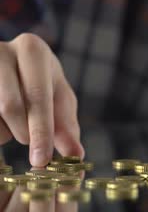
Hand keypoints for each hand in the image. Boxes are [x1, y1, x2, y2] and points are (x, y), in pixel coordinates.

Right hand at [0, 34, 82, 166]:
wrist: (4, 66)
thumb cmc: (37, 84)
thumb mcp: (57, 98)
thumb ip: (66, 127)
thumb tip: (76, 156)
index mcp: (33, 50)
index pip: (38, 96)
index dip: (41, 131)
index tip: (41, 160)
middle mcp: (2, 50)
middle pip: (10, 106)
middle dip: (25, 134)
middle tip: (36, 153)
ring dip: (6, 132)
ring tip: (16, 125)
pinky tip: (2, 124)